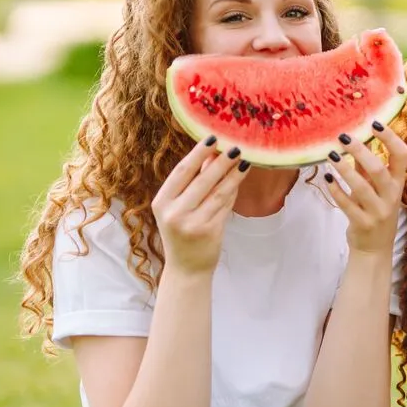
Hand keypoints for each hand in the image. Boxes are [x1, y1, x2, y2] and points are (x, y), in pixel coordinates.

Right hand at [152, 136, 250, 274]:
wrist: (186, 269)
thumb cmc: (182, 232)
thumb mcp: (178, 207)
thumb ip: (193, 182)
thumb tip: (212, 153)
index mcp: (162, 203)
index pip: (182, 172)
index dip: (198, 153)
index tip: (212, 137)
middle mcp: (174, 213)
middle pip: (202, 180)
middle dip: (220, 161)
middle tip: (235, 146)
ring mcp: (192, 223)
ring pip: (218, 192)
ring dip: (233, 174)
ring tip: (244, 160)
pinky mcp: (210, 231)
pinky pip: (226, 205)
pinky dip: (233, 190)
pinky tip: (240, 178)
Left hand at [323, 121, 406, 254]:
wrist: (375, 249)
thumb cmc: (376, 211)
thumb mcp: (377, 188)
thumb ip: (368, 167)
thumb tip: (358, 139)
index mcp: (398, 183)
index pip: (402, 155)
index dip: (390, 138)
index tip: (375, 123)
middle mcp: (391, 196)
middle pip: (379, 170)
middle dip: (361, 151)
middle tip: (343, 137)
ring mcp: (378, 212)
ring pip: (361, 187)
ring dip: (344, 170)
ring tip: (330, 155)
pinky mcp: (362, 223)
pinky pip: (347, 205)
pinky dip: (336, 190)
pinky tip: (327, 178)